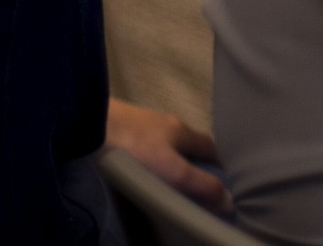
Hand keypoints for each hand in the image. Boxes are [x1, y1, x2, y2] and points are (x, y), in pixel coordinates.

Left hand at [105, 98, 232, 214]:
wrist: (93, 123)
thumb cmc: (136, 147)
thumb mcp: (173, 171)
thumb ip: (200, 184)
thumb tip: (229, 199)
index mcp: (183, 130)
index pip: (210, 146)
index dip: (218, 163)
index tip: (221, 181)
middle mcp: (168, 123)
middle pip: (189, 144)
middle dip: (195, 162)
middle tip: (194, 184)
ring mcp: (145, 123)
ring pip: (167, 143)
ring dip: (172, 158)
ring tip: (169, 178)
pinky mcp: (125, 128)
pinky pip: (147, 144)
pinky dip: (152, 156)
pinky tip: (143, 167)